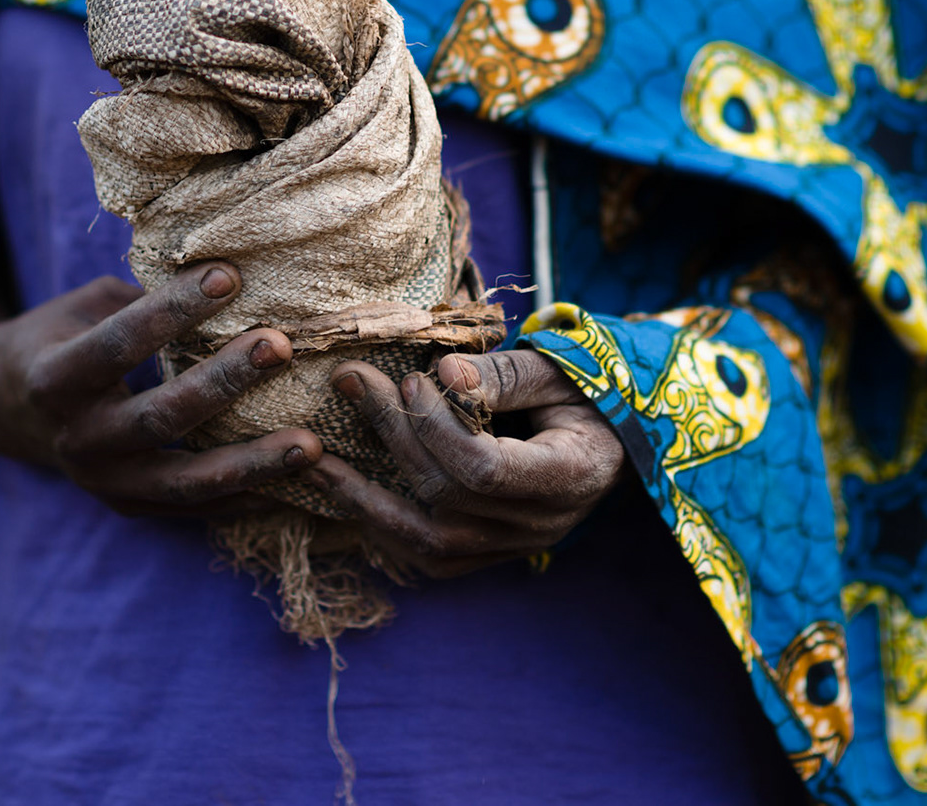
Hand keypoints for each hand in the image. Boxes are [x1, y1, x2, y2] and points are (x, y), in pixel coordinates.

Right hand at [0, 263, 321, 515]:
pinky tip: (297, 484)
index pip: (119, 343)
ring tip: (311, 446)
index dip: (173, 310)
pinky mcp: (128, 506)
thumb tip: (230, 277)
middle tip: (280, 346)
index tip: (230, 275)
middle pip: (158, 417)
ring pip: (184, 481)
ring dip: (252, 463)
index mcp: (55, 377)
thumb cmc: (62, 337)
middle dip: (224, 381)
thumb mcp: (88, 305)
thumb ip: (146, 299)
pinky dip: (248, 499)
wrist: (7, 407)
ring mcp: (102, 481)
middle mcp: (76, 438)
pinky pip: (195, 510)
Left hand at [310, 348, 626, 576]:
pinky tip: (347, 492)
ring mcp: (515, 547)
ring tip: (316, 459)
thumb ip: (504, 373)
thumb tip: (442, 371)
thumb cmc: (586, 393)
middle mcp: (542, 524)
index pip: (487, 470)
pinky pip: (429, 556)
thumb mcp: (560, 369)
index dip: (438, 427)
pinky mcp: (491, 554)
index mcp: (570, 475)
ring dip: (366, 499)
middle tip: (352, 381)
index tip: (410, 380)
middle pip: (449, 495)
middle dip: (393, 434)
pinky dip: (384, 526)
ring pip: (430, 542)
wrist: (610, 438)